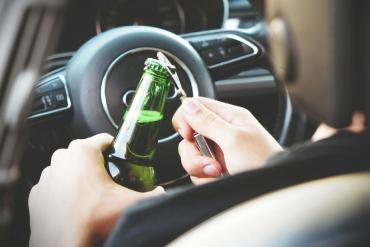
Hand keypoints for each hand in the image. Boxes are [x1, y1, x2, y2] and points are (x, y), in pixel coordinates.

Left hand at [28, 134, 163, 246]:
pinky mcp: (37, 193)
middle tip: (108, 181)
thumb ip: (154, 194)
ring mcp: (46, 176)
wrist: (66, 244)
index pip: (105, 139)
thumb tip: (162, 192)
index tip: (120, 159)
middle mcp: (61, 158)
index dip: (116, 148)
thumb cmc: (92, 221)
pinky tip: (75, 204)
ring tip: (91, 195)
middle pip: (86, 154)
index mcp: (83, 151)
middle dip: (97, 164)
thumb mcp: (131, 203)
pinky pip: (55, 185)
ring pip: (69, 168)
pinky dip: (63, 191)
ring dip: (79, 177)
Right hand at [172, 97, 282, 183]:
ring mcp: (217, 152)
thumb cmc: (263, 162)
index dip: (185, 118)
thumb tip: (188, 104)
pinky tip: (219, 179)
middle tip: (210, 161)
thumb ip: (208, 121)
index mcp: (228, 117)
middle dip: (194, 152)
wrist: (271, 190)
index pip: (196, 105)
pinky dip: (204, 178)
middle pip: (188, 135)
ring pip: (190, 155)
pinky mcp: (214, 169)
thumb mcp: (234, 139)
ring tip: (218, 172)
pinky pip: (196, 172)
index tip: (188, 134)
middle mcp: (220, 132)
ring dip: (200, 168)